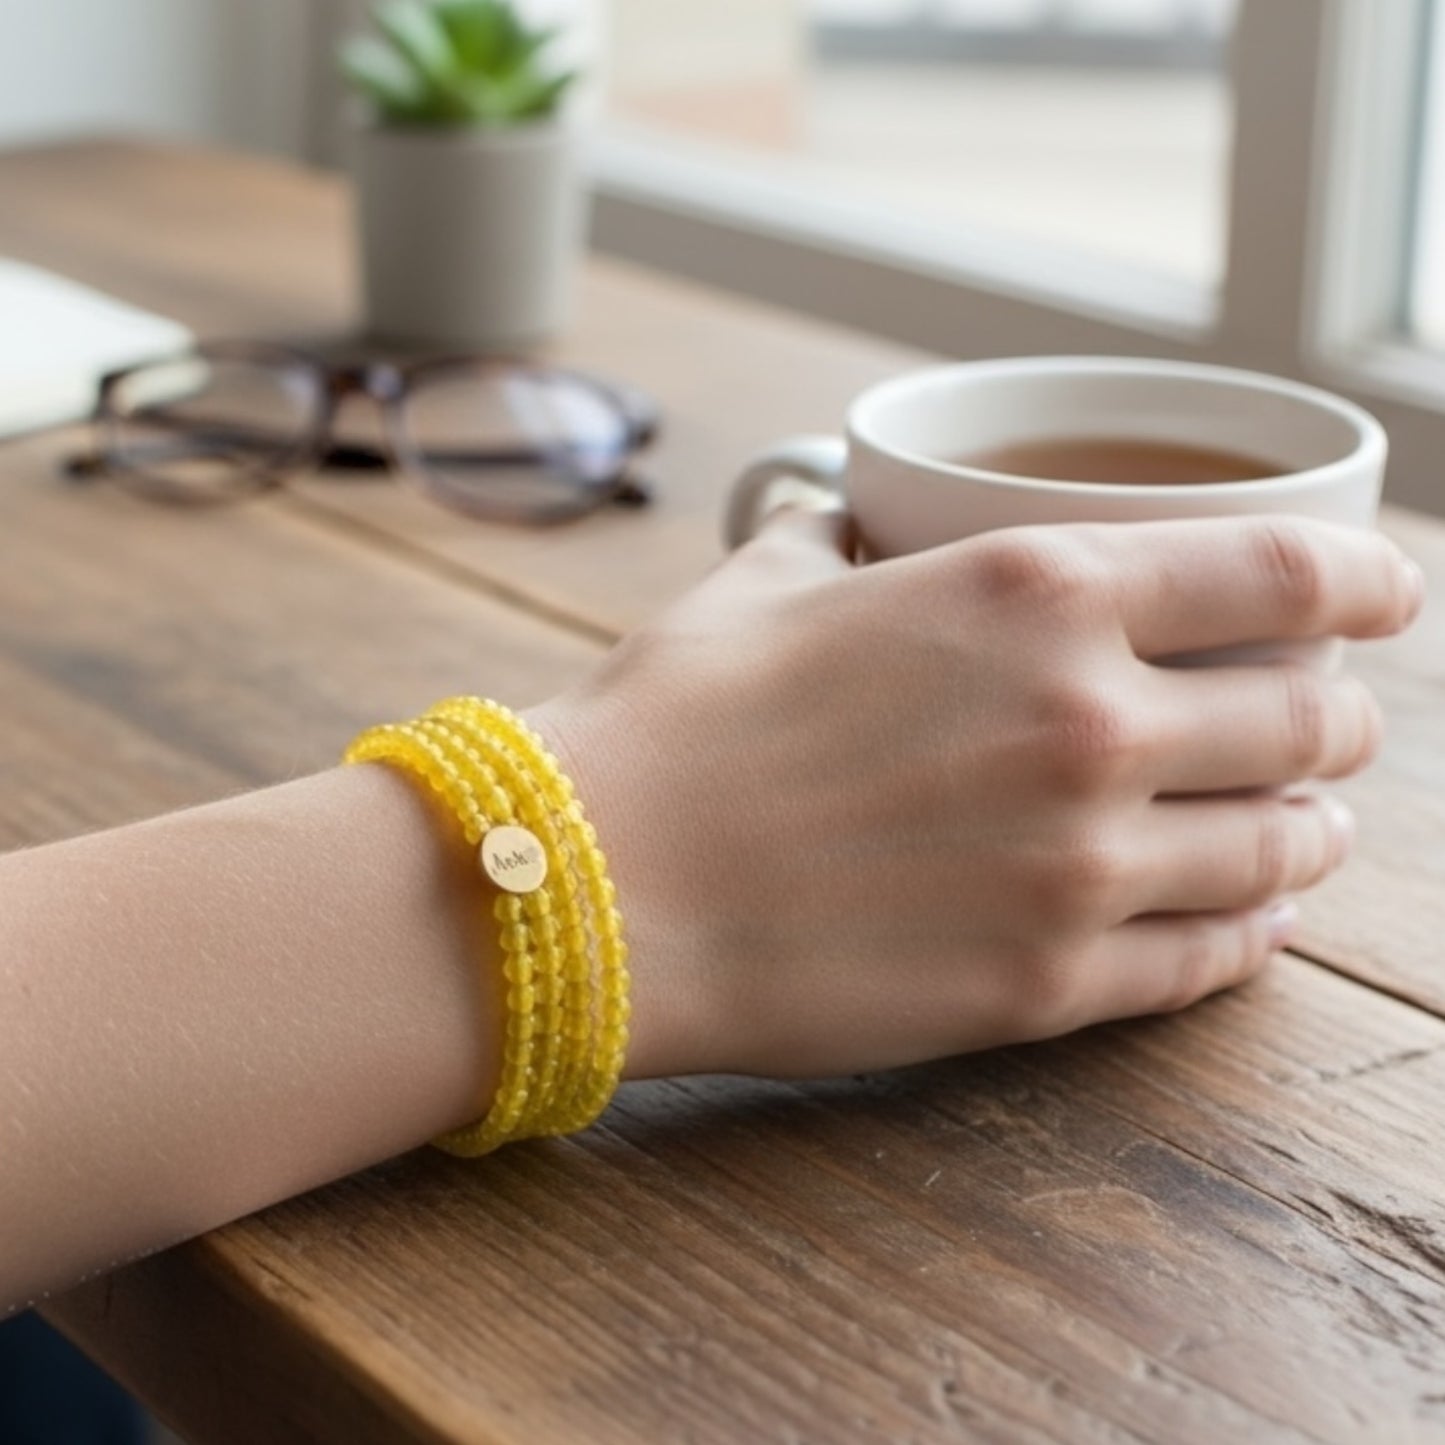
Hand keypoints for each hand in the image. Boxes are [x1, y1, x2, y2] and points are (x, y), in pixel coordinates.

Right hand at [528, 513, 1422, 1078]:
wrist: (596, 885)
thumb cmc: (673, 723)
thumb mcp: (767, 582)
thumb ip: (847, 538)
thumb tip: (858, 527)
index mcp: (1036, 595)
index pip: (1291, 568)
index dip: (1373, 576)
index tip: (1392, 591)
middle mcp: (1090, 722)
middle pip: (1309, 717)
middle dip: (1339, 715)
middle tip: (1324, 719)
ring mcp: (1081, 865)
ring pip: (1283, 847)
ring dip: (1313, 830)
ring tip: (1307, 825)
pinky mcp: (1048, 983)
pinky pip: (1210, 959)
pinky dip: (1253, 933)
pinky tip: (1253, 917)